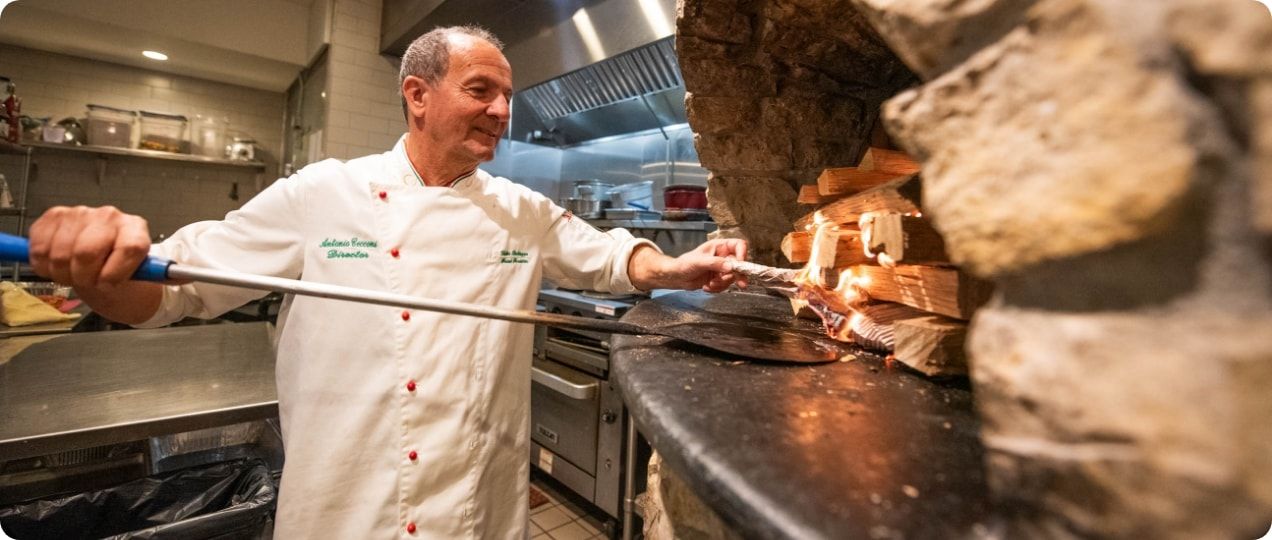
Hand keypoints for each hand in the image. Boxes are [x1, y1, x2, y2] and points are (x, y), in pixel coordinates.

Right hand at [29, 206, 151, 290]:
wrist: (99, 262)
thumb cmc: (121, 271)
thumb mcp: (144, 276)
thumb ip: (159, 274)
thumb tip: (186, 275)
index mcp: (135, 229)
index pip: (129, 248)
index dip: (115, 273)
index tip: (108, 283)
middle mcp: (109, 216)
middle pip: (86, 252)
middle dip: (84, 277)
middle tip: (87, 281)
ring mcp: (80, 213)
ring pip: (60, 253)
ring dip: (62, 273)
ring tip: (74, 273)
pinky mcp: (54, 216)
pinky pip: (39, 246)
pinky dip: (43, 263)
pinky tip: (57, 263)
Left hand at [630, 238, 748, 292]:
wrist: (675, 277)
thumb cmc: (684, 264)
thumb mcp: (699, 262)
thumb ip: (715, 263)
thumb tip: (731, 267)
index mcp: (719, 246)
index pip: (739, 245)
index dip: (742, 254)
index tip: (739, 265)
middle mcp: (722, 256)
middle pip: (739, 264)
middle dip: (737, 275)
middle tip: (741, 285)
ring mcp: (721, 268)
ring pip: (733, 277)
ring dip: (723, 283)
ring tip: (710, 284)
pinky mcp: (718, 279)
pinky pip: (725, 285)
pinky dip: (717, 288)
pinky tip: (706, 287)